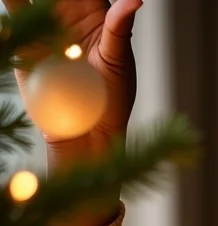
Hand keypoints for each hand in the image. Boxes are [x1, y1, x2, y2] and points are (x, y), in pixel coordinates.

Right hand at [5, 0, 141, 225]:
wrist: (87, 133)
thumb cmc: (112, 101)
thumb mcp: (119, 62)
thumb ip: (119, 28)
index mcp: (96, 15)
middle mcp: (68, 15)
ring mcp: (45, 27)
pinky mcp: (25, 42)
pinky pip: (15, 15)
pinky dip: (12, 5)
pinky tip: (11, 0)